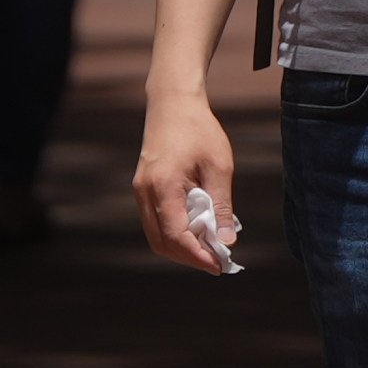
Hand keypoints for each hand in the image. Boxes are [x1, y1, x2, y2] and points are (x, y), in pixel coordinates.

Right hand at [132, 92, 240, 274]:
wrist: (172, 101)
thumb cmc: (199, 129)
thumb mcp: (219, 166)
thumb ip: (221, 205)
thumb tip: (227, 242)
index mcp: (163, 186)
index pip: (176, 236)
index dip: (197, 256)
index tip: (220, 265)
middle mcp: (145, 192)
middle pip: (161, 243)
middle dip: (189, 257)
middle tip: (217, 260)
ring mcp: (140, 191)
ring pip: (155, 236)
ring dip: (180, 247)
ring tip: (208, 247)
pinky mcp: (142, 188)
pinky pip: (155, 222)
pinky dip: (173, 233)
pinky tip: (195, 229)